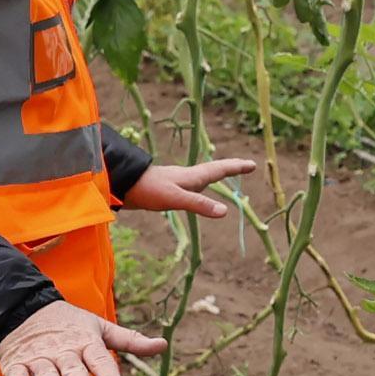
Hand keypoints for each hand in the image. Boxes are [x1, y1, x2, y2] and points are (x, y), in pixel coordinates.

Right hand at [0, 298, 165, 375]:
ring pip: (47, 375)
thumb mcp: (101, 328)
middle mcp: (64, 351)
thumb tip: (163, 346)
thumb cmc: (70, 325)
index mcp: (87, 343)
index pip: (101, 361)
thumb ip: (130, 340)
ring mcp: (40, 358)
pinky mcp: (17, 364)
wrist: (24, 309)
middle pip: (73, 370)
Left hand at [122, 156, 257, 218]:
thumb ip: (199, 205)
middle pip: (213, 170)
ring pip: (202, 177)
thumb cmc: (149, 190)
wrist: (122, 185)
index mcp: (192, 177)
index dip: (236, 167)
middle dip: (230, 169)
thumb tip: (225, 211)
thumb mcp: (176, 199)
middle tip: (245, 166)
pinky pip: (191, 187)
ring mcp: (177, 182)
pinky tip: (193, 191)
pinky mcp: (167, 189)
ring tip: (223, 177)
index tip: (252, 164)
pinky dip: (200, 187)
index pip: (219, 169)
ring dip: (215, 176)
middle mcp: (187, 177)